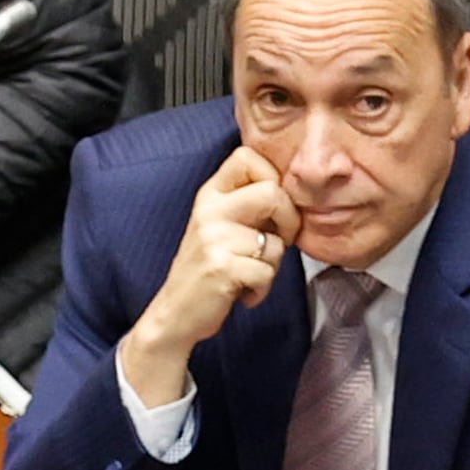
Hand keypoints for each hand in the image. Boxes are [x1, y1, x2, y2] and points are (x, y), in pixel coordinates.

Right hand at [118, 145, 291, 410]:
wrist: (176, 313)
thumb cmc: (207, 269)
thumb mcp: (219, 226)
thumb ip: (248, 205)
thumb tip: (294, 194)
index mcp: (211, 194)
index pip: (248, 156)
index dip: (273, 178)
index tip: (272, 206)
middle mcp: (210, 210)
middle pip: (273, 193)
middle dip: (288, 222)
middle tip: (277, 242)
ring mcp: (214, 238)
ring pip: (276, 243)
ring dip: (272, 266)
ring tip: (249, 275)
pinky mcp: (222, 268)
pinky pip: (266, 273)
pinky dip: (261, 290)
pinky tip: (244, 293)